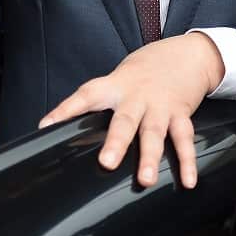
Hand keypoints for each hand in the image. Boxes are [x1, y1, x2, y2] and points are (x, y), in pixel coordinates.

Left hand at [38, 33, 224, 188]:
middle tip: (107, 163)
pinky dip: (188, 161)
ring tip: (146, 180)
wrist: (187, 54)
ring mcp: (160, 106)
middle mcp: (137, 96)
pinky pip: (184, 139)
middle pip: (125, 120)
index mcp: (115, 86)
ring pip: (154, 132)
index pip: (85, 96)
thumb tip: (63, 127)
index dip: (65, 110)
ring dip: (151, 157)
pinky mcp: (181, 113)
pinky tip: (188, 181)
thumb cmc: (144, 71)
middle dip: (116, 142)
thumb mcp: (117, 79)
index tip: (47, 126)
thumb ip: (99, 102)